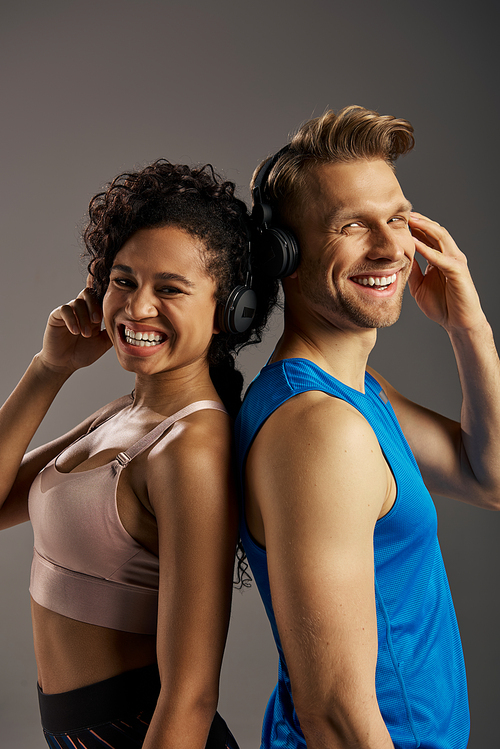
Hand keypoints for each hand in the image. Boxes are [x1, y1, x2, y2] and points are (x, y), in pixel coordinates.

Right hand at [40, 286, 111, 373]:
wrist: (64, 364)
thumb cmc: (83, 353)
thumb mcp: (103, 343)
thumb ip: (113, 332)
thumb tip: (128, 324)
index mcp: (93, 313)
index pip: (99, 298)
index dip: (104, 296)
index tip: (110, 303)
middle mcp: (81, 309)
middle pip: (88, 293)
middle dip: (94, 306)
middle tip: (97, 321)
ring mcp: (69, 312)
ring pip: (77, 302)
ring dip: (84, 318)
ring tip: (86, 334)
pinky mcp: (56, 316)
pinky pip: (64, 310)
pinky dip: (71, 319)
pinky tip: (75, 331)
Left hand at [408, 212, 484, 331]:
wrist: (458, 323)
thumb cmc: (442, 305)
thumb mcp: (419, 285)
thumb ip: (412, 271)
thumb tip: (399, 259)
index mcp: (440, 258)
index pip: (427, 236)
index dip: (413, 227)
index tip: (396, 220)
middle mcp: (449, 256)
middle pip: (434, 231)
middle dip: (419, 221)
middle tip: (402, 213)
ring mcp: (455, 262)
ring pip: (440, 238)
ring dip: (424, 228)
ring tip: (410, 220)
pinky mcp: (458, 272)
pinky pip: (441, 258)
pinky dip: (428, 250)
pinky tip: (415, 243)